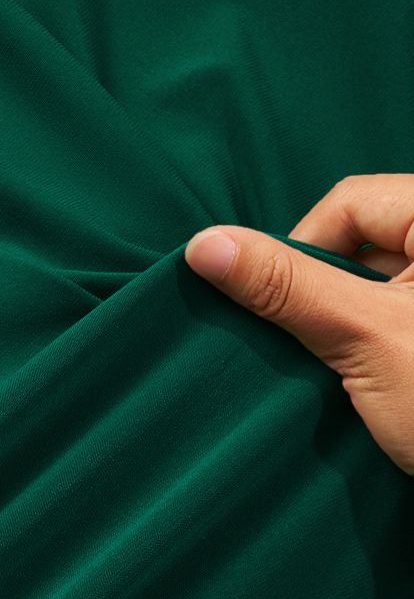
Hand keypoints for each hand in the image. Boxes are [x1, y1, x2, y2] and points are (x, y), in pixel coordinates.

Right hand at [183, 173, 413, 475]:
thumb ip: (285, 288)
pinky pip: (395, 324)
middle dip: (326, 298)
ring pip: (376, 289)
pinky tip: (375, 394)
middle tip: (324, 353)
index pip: (350, 204)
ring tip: (353, 378)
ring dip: (347, 332)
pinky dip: (374, 353)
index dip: (302, 254)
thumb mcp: (365, 338)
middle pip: (364, 244)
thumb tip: (204, 246)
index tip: (287, 317)